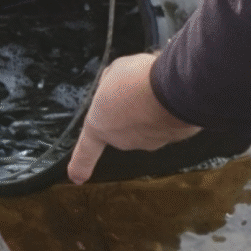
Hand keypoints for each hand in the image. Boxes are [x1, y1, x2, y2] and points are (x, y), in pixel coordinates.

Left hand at [68, 53, 201, 183]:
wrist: (174, 89)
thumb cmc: (138, 81)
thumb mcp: (112, 73)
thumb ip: (111, 85)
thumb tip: (120, 88)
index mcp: (100, 126)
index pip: (86, 150)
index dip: (80, 163)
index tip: (76, 177)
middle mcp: (123, 140)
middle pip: (124, 124)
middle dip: (130, 108)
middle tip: (135, 88)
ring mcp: (149, 142)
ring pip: (148, 122)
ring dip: (151, 107)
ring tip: (156, 87)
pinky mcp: (173, 139)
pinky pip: (169, 121)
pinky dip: (171, 109)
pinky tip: (173, 93)